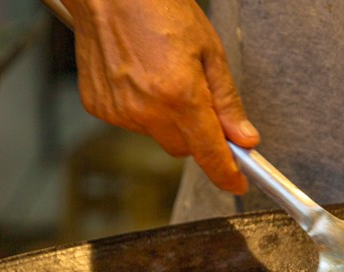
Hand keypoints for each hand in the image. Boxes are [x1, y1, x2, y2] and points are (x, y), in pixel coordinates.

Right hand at [64, 0, 257, 193]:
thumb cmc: (157, 8)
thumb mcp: (208, 50)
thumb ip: (227, 101)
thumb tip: (243, 137)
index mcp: (180, 95)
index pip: (209, 152)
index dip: (226, 173)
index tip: (237, 182)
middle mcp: (147, 110)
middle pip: (183, 148)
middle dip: (195, 132)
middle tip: (196, 97)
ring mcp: (120, 111)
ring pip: (156, 134)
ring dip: (165, 117)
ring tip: (160, 73)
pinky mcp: (100, 107)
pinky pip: (130, 122)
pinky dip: (139, 107)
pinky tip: (137, 75)